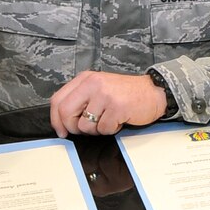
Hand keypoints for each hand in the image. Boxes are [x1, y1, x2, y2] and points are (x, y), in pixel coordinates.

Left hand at [50, 71, 167, 136]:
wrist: (153, 92)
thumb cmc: (126, 93)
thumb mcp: (98, 88)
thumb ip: (80, 99)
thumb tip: (62, 121)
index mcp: (85, 79)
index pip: (58, 100)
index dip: (56, 119)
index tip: (61, 130)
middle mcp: (92, 84)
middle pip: (66, 113)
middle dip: (73, 127)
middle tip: (86, 129)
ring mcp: (104, 95)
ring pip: (85, 125)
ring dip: (96, 130)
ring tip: (108, 119)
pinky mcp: (117, 107)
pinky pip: (103, 129)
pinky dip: (111, 130)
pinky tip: (119, 120)